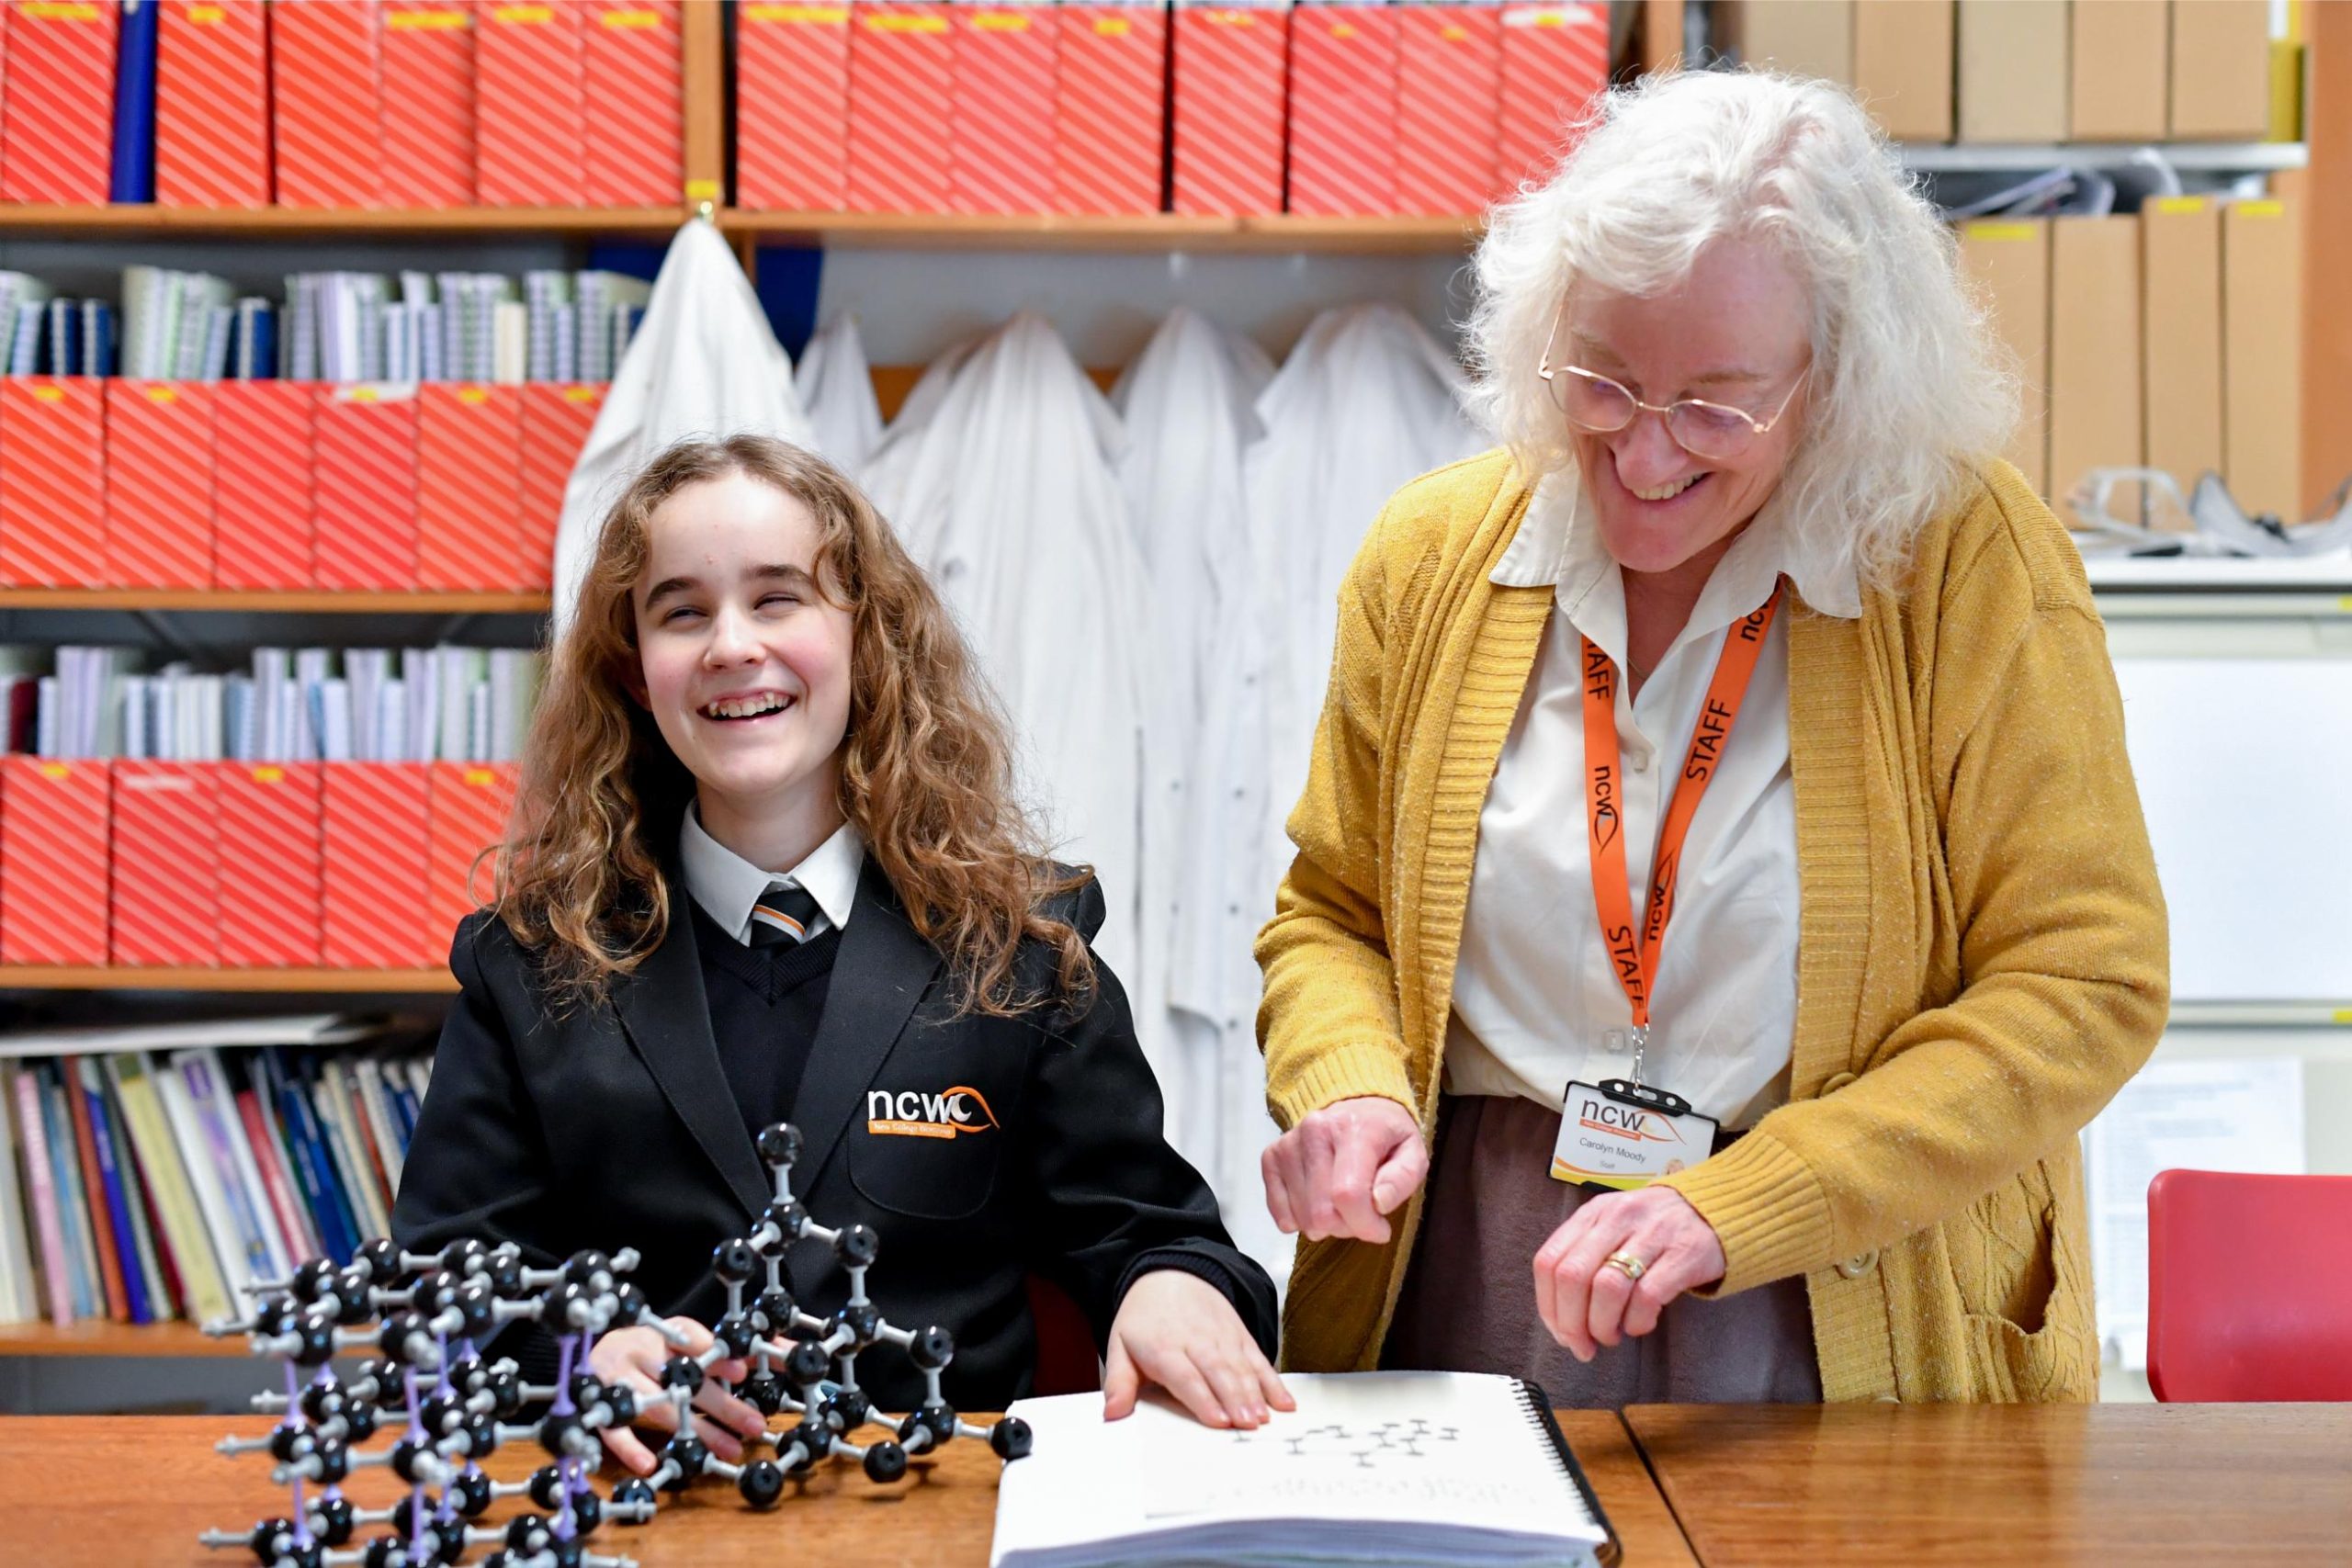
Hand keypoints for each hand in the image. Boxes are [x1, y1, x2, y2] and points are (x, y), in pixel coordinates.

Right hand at [587, 1316, 766, 1474]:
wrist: (585, 1351)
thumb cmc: (648, 1351)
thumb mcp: (681, 1341)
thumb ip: (725, 1351)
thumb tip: (786, 1351)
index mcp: (663, 1332)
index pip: (692, 1339)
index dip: (715, 1354)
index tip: (741, 1370)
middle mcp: (639, 1350)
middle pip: (682, 1379)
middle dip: (720, 1404)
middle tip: (753, 1425)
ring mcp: (615, 1378)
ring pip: (655, 1405)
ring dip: (692, 1430)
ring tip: (726, 1449)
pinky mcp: (595, 1404)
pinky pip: (611, 1429)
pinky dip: (629, 1447)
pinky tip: (649, 1464)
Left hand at [1102, 1270, 1293, 1429]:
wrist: (1169, 1275)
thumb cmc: (1144, 1320)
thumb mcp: (1120, 1346)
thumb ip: (1118, 1383)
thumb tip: (1112, 1414)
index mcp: (1163, 1347)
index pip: (1186, 1375)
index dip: (1203, 1398)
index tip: (1218, 1421)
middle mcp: (1196, 1340)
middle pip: (1218, 1372)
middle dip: (1235, 1399)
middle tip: (1248, 1425)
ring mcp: (1222, 1336)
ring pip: (1241, 1367)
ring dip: (1255, 1393)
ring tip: (1264, 1417)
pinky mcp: (1240, 1335)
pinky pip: (1258, 1359)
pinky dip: (1273, 1381)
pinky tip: (1284, 1402)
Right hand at [1261, 1095, 1427, 1243]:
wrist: (1356, 1105)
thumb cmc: (1386, 1134)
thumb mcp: (1413, 1152)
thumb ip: (1402, 1179)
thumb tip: (1379, 1204)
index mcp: (1353, 1129)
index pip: (1347, 1194)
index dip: (1365, 1225)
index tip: (1380, 1229)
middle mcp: (1314, 1132)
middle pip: (1321, 1213)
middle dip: (1347, 1227)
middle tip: (1362, 1214)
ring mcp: (1288, 1145)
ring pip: (1302, 1217)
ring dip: (1326, 1224)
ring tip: (1341, 1204)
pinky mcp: (1271, 1156)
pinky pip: (1279, 1211)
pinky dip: (1300, 1219)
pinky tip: (1318, 1203)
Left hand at [1533, 1185, 1726, 1361]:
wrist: (1715, 1209)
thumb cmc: (1655, 1228)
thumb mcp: (1613, 1227)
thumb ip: (1584, 1259)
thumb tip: (1561, 1318)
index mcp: (1593, 1213)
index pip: (1549, 1261)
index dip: (1549, 1306)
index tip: (1561, 1333)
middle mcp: (1617, 1218)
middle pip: (1573, 1277)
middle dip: (1572, 1323)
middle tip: (1583, 1346)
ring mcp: (1651, 1233)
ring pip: (1607, 1288)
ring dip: (1603, 1325)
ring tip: (1612, 1336)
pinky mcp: (1684, 1254)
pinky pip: (1647, 1297)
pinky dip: (1637, 1322)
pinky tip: (1640, 1325)